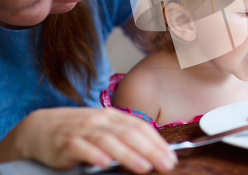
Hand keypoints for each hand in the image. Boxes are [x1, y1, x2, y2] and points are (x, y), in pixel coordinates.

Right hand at [2, 107, 176, 173]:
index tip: (170, 156)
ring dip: (128, 154)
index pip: (139, 126)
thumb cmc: (78, 130)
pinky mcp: (65, 143)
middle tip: (165, 164)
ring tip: (143, 167)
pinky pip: (81, 147)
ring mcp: (82, 130)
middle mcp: (99, 120)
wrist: (40, 128)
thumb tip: (151, 151)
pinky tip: (105, 163)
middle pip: (129, 133)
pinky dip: (93, 155)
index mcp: (112, 116)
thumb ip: (124, 136)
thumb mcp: (103, 128)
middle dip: (150, 149)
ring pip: (108, 140)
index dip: (156, 141)